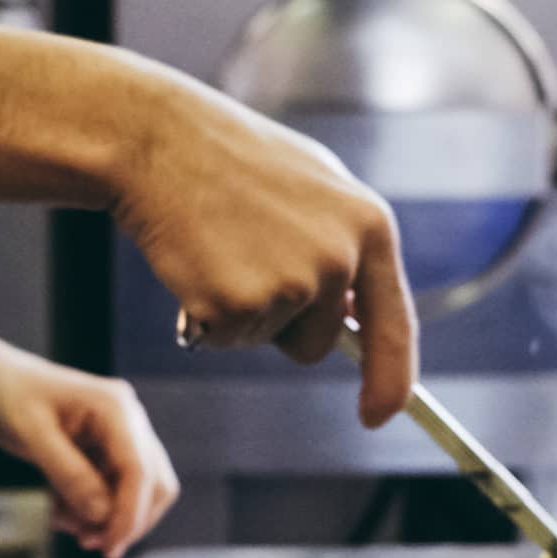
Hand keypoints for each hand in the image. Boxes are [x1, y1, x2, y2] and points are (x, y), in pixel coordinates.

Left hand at [0, 314, 179, 557]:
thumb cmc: (3, 393)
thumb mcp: (31, 435)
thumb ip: (69, 475)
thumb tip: (102, 515)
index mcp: (114, 408)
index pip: (141, 472)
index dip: (129, 516)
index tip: (107, 546)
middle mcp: (126, 419)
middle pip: (153, 484)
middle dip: (124, 519)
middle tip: (88, 542)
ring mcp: (116, 433)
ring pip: (135, 490)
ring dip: (105, 516)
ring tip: (64, 522)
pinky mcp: (102, 447)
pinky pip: (111, 487)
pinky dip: (90, 506)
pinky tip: (60, 508)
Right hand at [111, 73, 415, 427]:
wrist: (159, 141)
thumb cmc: (232, 160)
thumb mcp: (314, 188)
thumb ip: (344, 247)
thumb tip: (356, 316)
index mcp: (369, 226)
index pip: (396, 325)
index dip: (391, 381)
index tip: (378, 416)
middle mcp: (339, 259)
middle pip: (319, 344)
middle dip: (283, 326)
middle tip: (246, 260)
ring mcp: (290, 284)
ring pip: (266, 341)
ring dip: (239, 313)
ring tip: (219, 246)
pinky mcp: (238, 304)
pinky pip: (223, 339)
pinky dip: (202, 314)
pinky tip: (193, 259)